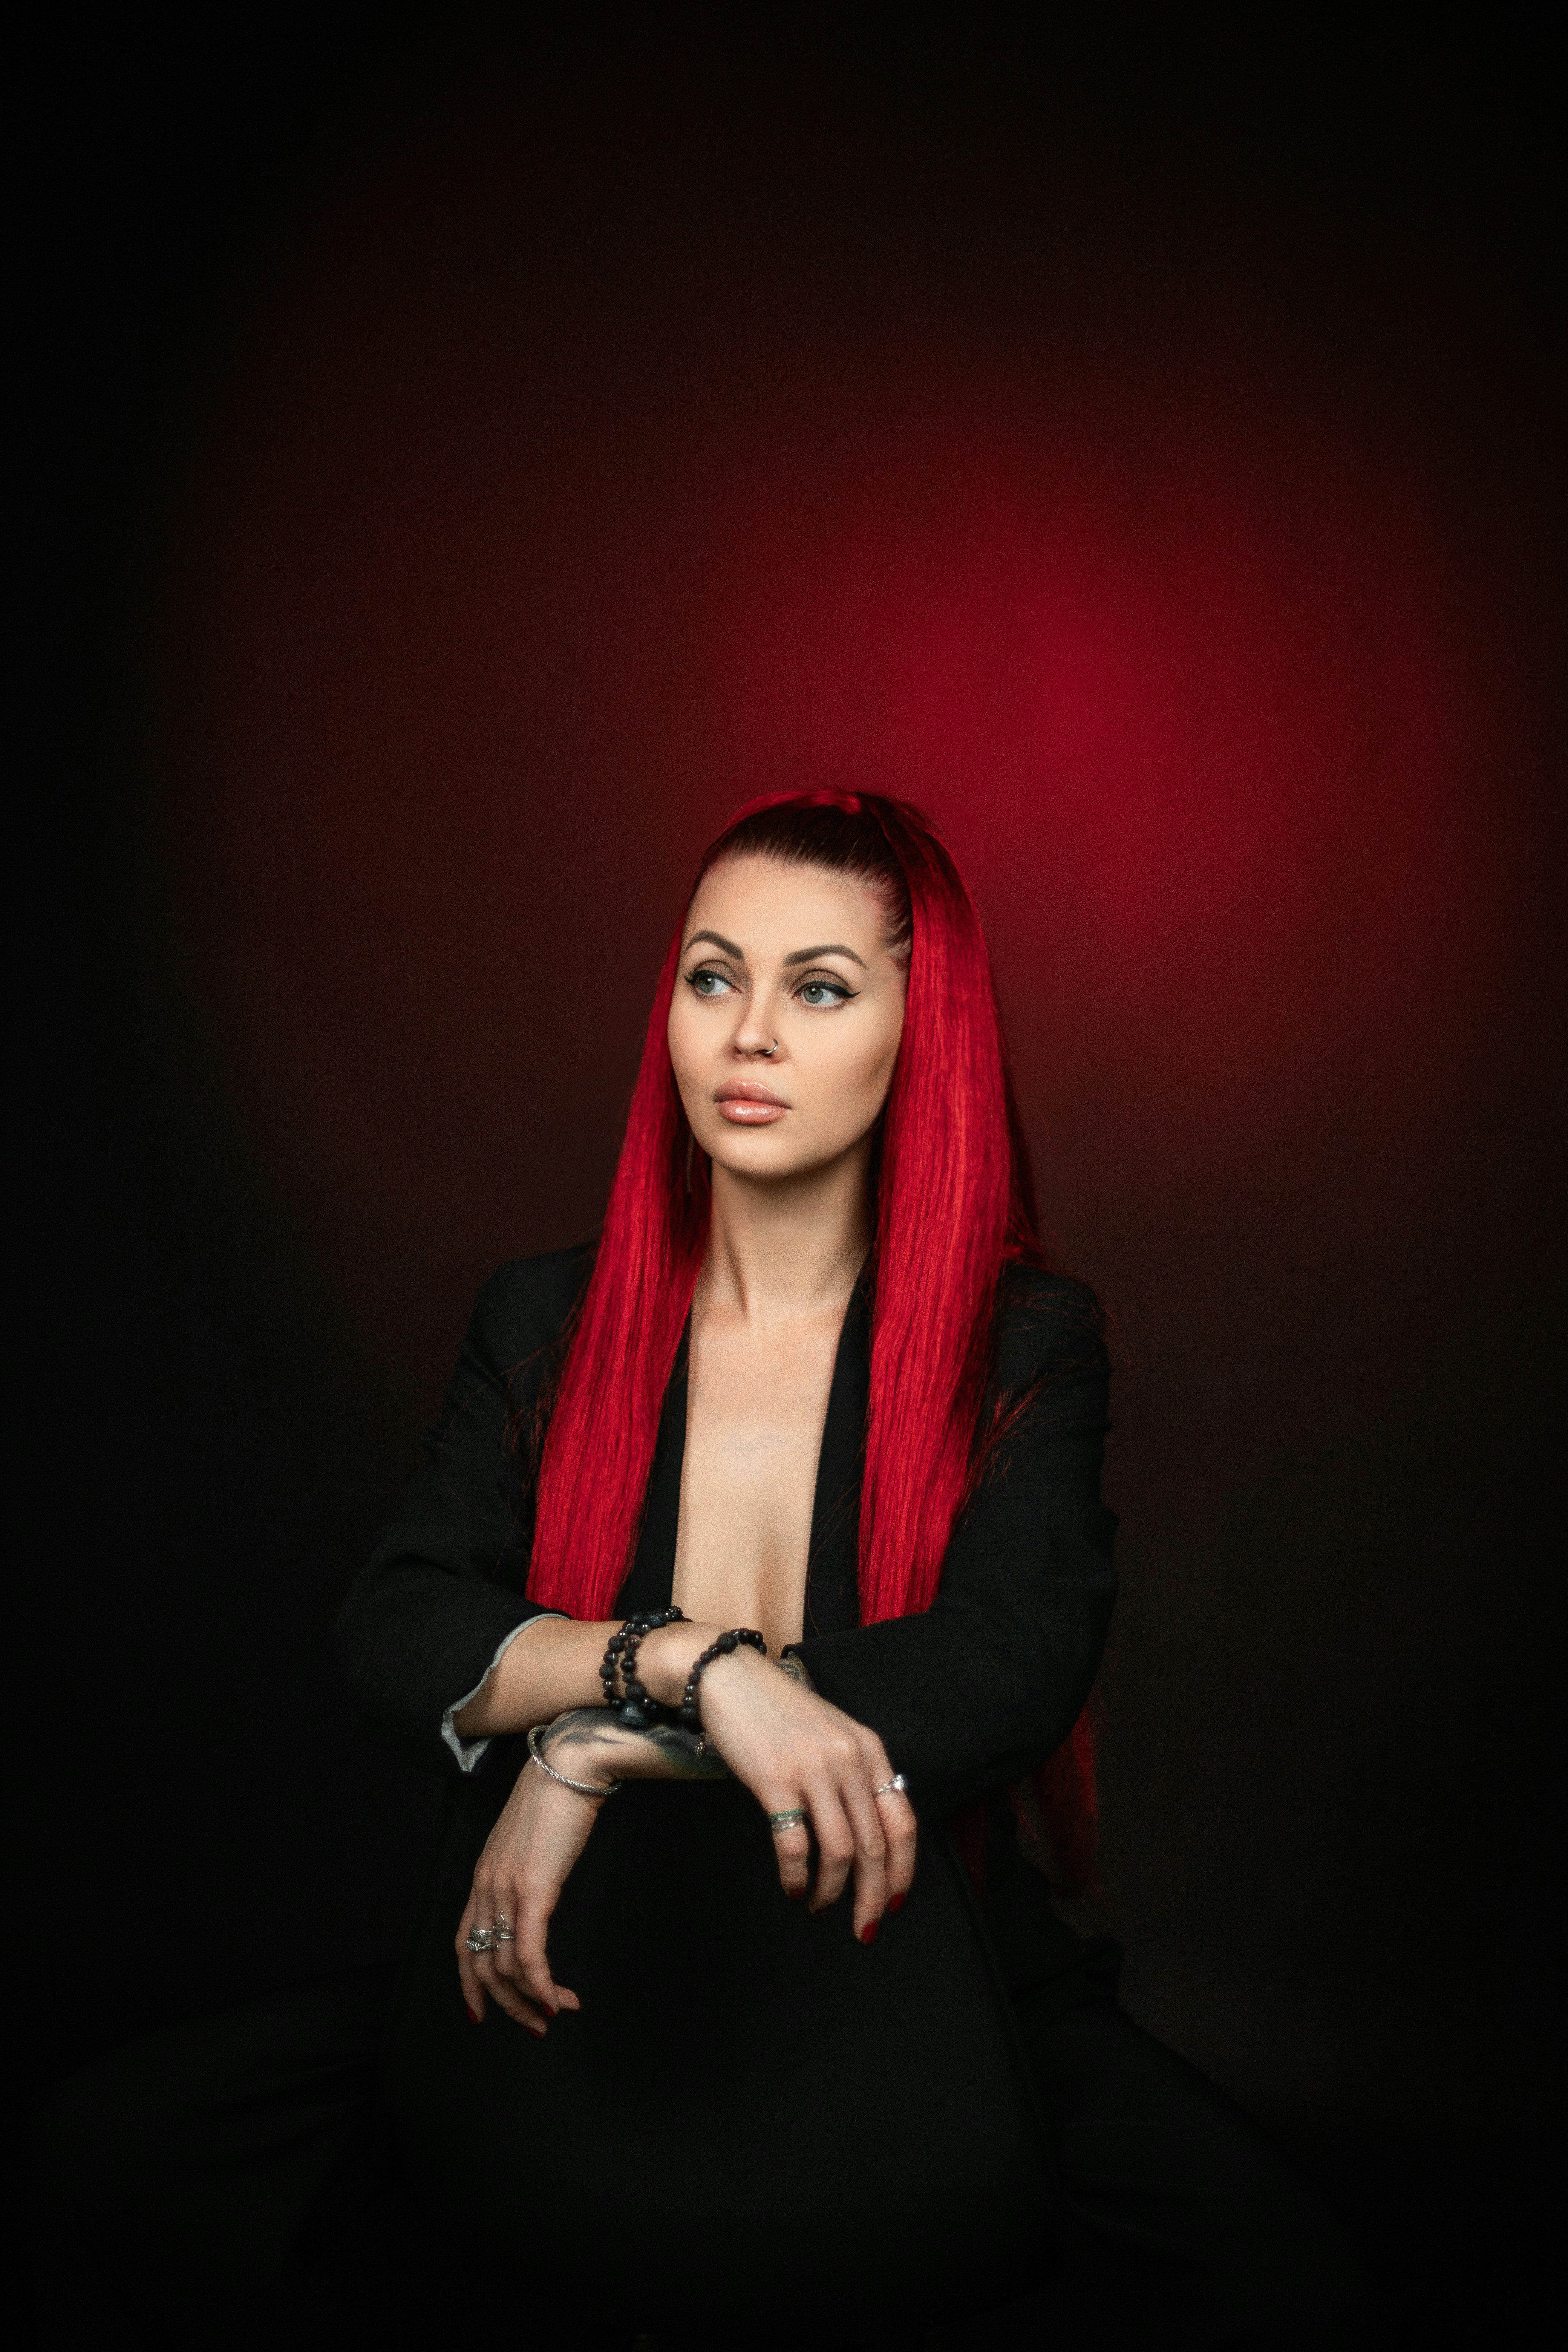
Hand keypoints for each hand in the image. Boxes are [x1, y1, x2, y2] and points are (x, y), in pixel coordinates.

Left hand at [455, 1726, 617, 2029]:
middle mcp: (486, 1887)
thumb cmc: (558, 1798)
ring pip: (505, 1966)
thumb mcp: (531, 1843)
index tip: (484, 2013)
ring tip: (557, 2011)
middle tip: (535, 2024)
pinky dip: (540, 1984)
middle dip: (506, 2004)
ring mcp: (506, 1889)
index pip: (465, 1943)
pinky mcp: (533, 1889)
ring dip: (531, 1999)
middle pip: (482, 1965)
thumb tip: (536, 1896)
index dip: (471, 1984)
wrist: (570, 1766)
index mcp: (484, 1876)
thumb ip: (525, 1872)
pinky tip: (557, 1998)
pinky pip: (528, 1953)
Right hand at [637, 1626, 916, 1939]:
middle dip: (873, 1896)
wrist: (730, 1678)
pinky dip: (798, 1877)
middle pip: (875, 1845)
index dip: (903, 1870)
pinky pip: (796, 1846)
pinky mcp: (776, 1781)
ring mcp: (813, 1770)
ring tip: (821, 1906)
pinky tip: (794, 1888)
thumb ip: (856, 1773)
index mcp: (869, 1750)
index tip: (895, 1902)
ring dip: (832, 1891)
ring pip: (840, 1852)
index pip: (903, 1823)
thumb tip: (871, 1835)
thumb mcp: (834, 1734)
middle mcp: (849, 1759)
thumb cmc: (780, 1711)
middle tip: (864, 1926)